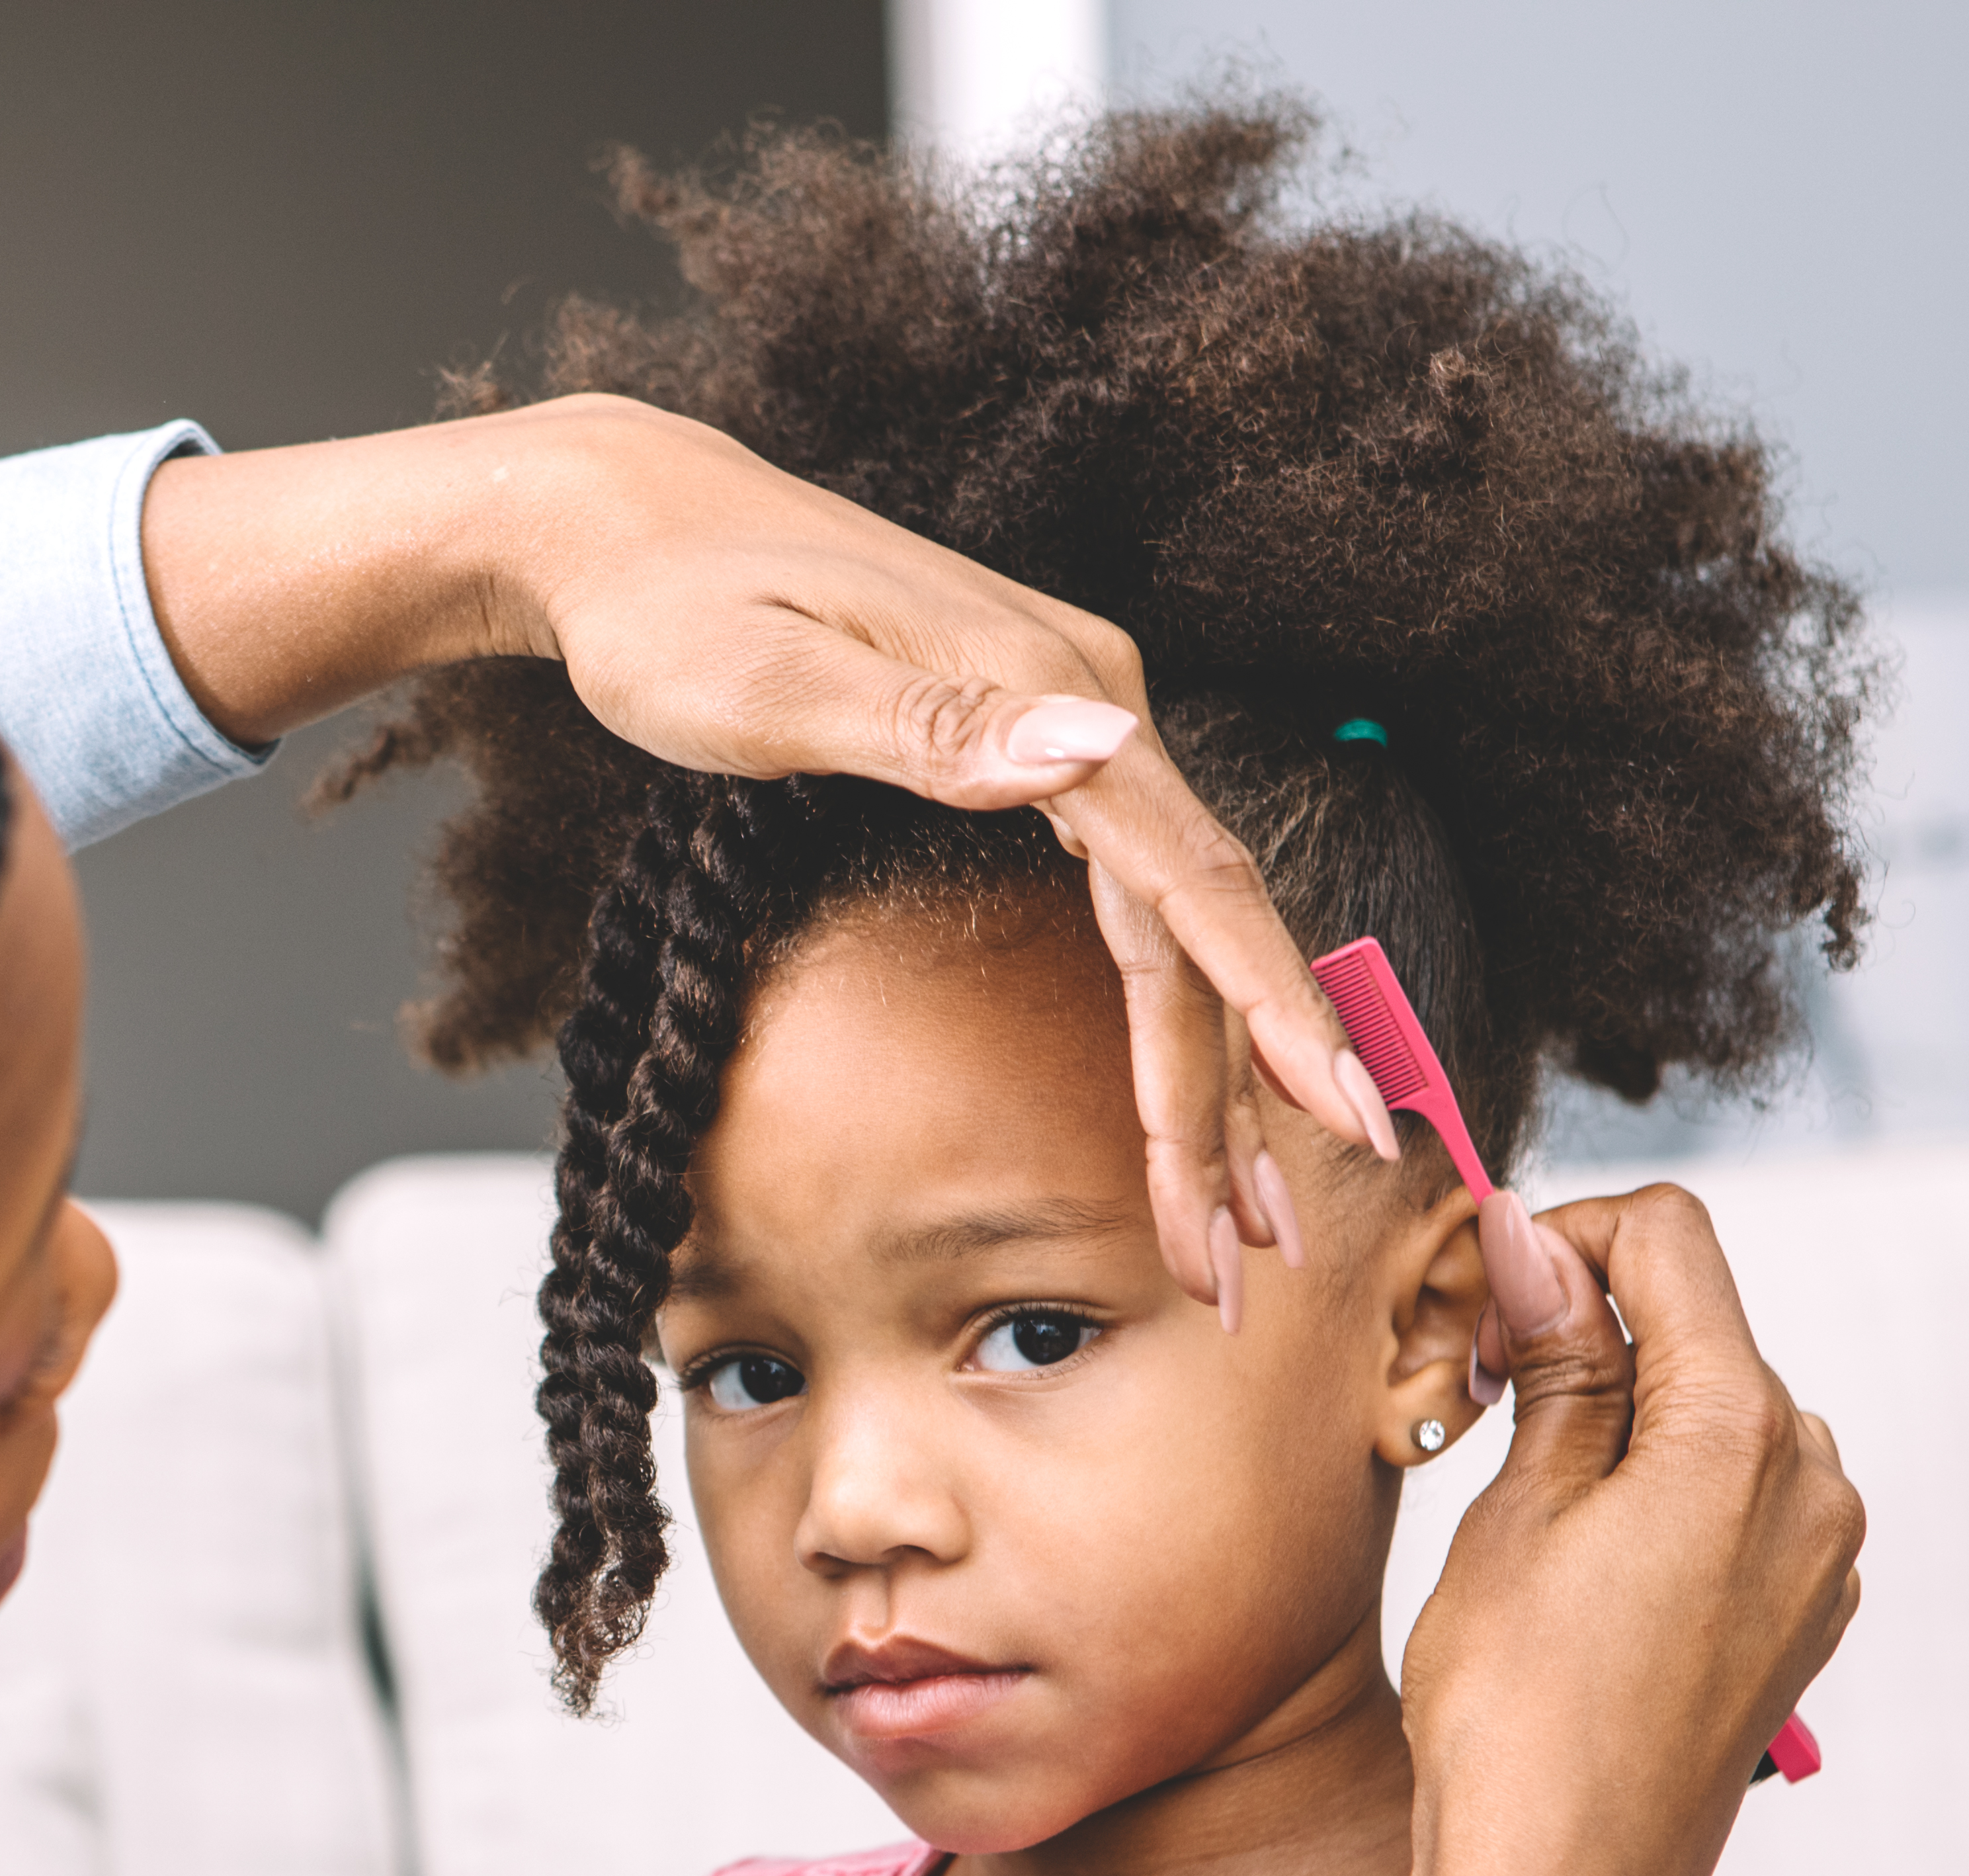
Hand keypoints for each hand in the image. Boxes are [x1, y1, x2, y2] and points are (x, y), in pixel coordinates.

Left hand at [135, 397, 1402, 1302]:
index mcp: (1054, 687)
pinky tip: (1181, 1102)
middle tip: (1250, 1259)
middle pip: (1194, 930)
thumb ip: (933, 729)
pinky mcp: (1031, 745)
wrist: (629, 523)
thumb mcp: (773, 680)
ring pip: (1170, 930)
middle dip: (1228, 1105)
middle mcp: (1090, 702)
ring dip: (1206, 1082)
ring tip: (1230, 1226)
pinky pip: (1129, 904)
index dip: (1266, 1015)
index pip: (1191, 881)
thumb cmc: (671, 611)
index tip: (1339, 1118)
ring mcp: (1068, 723)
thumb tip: (1095, 747)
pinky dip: (1163, 1015)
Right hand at [1406, 1186, 1863, 1875]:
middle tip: (1476, 1393)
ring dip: (1627, 1412)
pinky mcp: (1807, 1611)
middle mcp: (1814, 1479)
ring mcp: (1823, 1554)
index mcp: (1742, 1434)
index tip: (1486, 1290)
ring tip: (1525, 1491)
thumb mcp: (1518, 1511)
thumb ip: (1556, 1360)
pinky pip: (1741, 1498)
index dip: (1569, 1236)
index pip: (1672, 1242)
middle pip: (1702, 1327)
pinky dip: (1664, 1487)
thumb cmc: (1521, 1712)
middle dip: (1593, 1327)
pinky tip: (1585, 1557)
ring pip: (1720, 1413)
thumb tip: (1537, 1239)